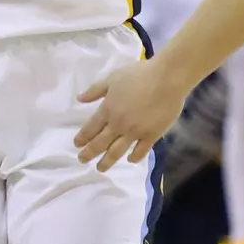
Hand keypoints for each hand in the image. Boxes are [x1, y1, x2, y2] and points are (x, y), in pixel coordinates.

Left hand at [74, 57, 186, 171]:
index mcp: (108, 110)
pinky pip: (141, 151)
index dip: (82, 138)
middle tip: (82, 160)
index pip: (90, 128)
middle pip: (100, 143)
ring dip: (107, 161)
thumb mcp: (112, 78)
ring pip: (117, 151)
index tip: (76, 145)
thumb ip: (95, 91)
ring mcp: (136, 132)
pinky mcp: (152, 135)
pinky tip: (130, 160)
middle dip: (89, 153)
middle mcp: (119, 124)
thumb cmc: (138, 75)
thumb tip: (79, 99)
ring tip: (101, 168)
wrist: (166, 79)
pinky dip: (134, 157)